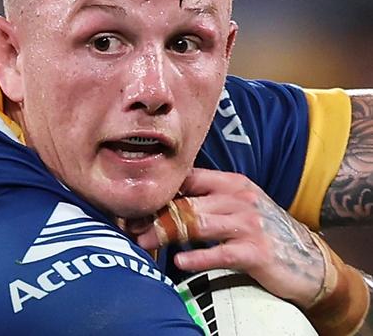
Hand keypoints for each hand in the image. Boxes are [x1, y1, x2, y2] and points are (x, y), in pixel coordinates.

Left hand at [125, 168, 323, 306]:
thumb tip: (164, 201)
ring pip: (198, 224)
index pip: (188, 178)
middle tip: (130, 225)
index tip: (135, 201)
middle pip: (187, 202)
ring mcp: (249, 224)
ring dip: (167, 234)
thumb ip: (207, 200)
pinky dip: (198, 257)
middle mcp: (239, 199)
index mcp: (232, 183)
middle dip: (155, 215)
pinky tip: (179, 262)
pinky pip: (220, 253)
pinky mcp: (256, 252)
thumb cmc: (264, 231)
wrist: (309, 261)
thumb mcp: (239, 206)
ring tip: (143, 243)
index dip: (160, 189)